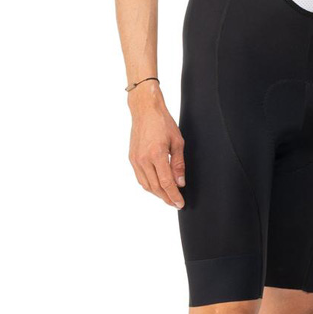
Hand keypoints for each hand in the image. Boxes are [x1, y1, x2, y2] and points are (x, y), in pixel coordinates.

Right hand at [128, 88, 185, 208]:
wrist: (145, 110)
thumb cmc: (162, 122)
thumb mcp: (177, 142)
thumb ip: (178, 164)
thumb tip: (180, 182)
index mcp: (157, 154)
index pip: (166, 183)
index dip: (174, 195)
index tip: (180, 203)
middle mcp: (143, 159)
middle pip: (155, 187)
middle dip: (167, 198)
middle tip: (176, 203)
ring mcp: (135, 160)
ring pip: (146, 185)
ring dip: (157, 194)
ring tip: (168, 197)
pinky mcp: (132, 158)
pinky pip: (140, 178)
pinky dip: (149, 185)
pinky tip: (157, 186)